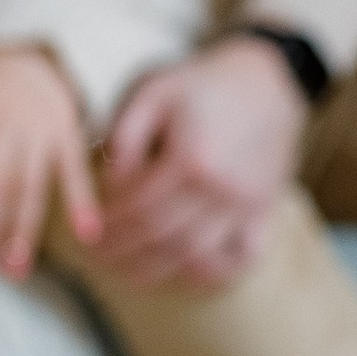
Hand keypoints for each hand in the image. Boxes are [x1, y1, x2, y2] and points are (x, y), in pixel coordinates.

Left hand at [86, 34, 307, 291]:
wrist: (269, 80)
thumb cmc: (204, 84)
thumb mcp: (155, 92)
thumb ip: (125, 137)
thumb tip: (109, 184)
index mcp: (191, 159)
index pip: (138, 208)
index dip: (109, 224)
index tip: (86, 232)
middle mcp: (221, 189)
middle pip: (162, 238)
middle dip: (124, 253)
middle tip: (97, 260)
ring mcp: (247, 205)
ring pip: (197, 256)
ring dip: (159, 272)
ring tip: (128, 275)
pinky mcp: (266, 210)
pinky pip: (242, 256)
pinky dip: (215, 272)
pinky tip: (186, 275)